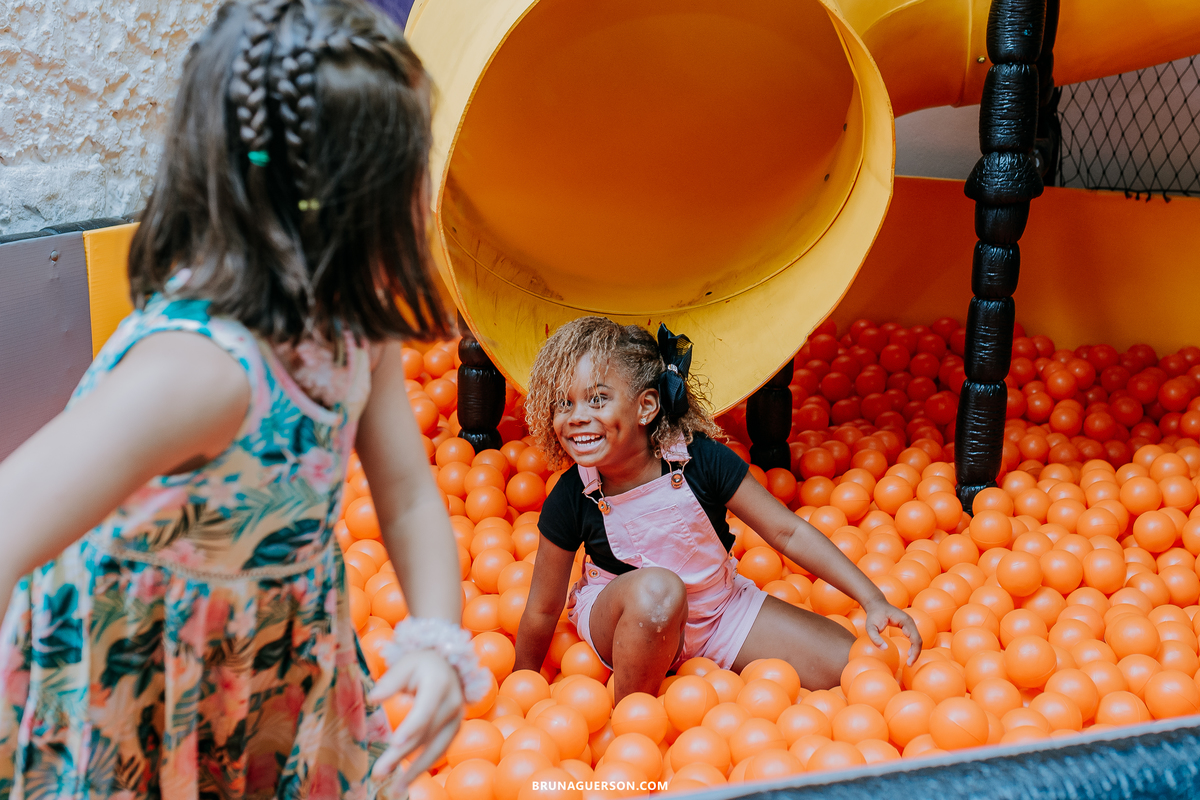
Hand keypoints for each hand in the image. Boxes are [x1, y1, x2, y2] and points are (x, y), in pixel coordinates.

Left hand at [368, 649, 464, 787]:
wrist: (448, 664)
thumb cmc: (422, 663)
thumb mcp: (406, 663)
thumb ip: (390, 681)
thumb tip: (372, 698)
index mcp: (440, 683)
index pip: (426, 709)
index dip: (412, 727)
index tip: (394, 743)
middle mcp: (453, 702)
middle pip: (427, 733)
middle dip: (403, 754)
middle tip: (379, 772)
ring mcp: (457, 718)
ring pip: (437, 748)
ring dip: (416, 770)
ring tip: (395, 788)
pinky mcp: (454, 730)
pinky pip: (440, 751)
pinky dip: (424, 767)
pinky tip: (407, 780)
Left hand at [864, 601, 923, 665]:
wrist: (876, 604)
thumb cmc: (873, 615)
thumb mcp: (870, 627)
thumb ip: (875, 638)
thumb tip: (885, 649)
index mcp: (905, 621)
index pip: (915, 639)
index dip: (915, 652)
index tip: (909, 663)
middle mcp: (910, 622)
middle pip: (919, 640)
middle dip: (916, 653)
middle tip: (909, 664)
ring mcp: (910, 623)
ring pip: (918, 639)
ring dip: (916, 650)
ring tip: (909, 661)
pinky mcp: (907, 625)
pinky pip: (914, 637)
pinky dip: (913, 646)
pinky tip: (909, 653)